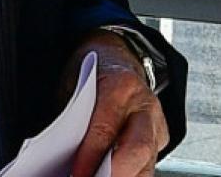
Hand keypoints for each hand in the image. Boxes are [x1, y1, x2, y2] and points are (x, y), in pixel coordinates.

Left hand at [63, 31, 168, 176]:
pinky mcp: (160, 137)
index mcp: (120, 85)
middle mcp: (145, 105)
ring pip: (147, 161)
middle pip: (137, 148)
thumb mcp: (73, 87)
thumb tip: (60, 155)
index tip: (76, 175)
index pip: (105, 128)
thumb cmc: (88, 74)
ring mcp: (157, 122)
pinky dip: (130, 175)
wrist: (115, 57)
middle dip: (115, 173)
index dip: (89, 157)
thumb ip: (72, 119)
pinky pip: (148, 164)